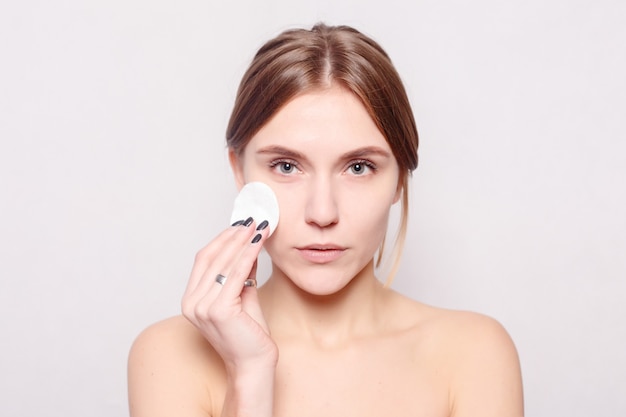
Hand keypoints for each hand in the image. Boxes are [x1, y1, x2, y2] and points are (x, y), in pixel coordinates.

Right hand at [182, 218, 277, 370]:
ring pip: (223, 263)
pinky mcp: (218, 310)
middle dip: (233, 236)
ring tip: (258, 226)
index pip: (203, 260)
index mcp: (191, 300)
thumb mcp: (242, 296)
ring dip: (242, 242)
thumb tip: (248, 245)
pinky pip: (235, 274)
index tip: (240, 225)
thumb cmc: (249, 335)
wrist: (254, 364)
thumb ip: (240, 273)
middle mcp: (191, 303)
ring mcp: (202, 307)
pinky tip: (258, 242)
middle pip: (211, 258)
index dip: (222, 239)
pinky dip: (248, 255)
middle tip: (251, 220)